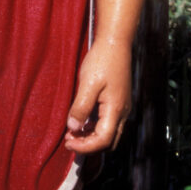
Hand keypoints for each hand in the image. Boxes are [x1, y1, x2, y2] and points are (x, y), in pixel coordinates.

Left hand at [64, 39, 131, 153]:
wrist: (115, 42)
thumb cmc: (102, 60)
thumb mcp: (87, 83)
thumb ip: (80, 107)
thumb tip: (73, 128)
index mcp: (115, 110)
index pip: (103, 140)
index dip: (85, 146)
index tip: (68, 143)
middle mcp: (122, 112)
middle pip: (109, 141)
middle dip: (89, 145)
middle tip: (70, 139)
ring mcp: (122, 107)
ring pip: (109, 133)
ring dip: (92, 137)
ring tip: (73, 131)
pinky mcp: (118, 101)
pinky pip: (109, 122)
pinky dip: (95, 127)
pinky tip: (82, 121)